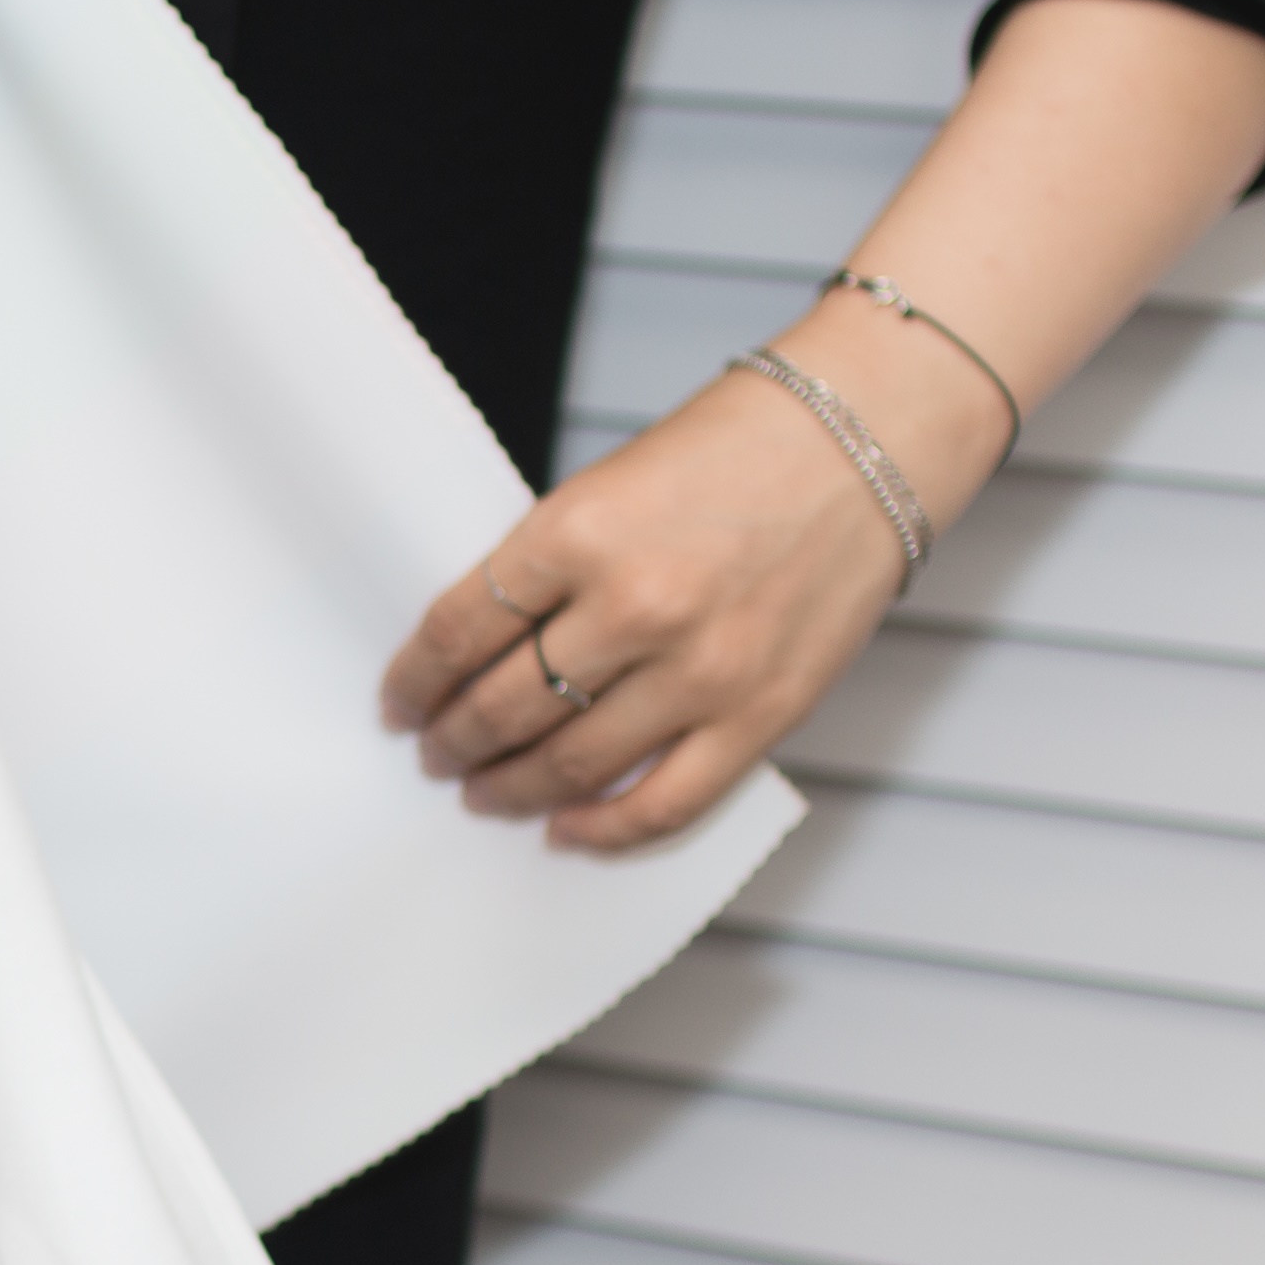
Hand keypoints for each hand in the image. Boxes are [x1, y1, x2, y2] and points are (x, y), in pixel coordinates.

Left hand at [378, 342, 988, 851]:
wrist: (866, 435)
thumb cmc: (735, 449)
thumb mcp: (607, 485)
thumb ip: (549, 569)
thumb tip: (478, 653)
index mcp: (578, 532)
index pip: (458, 630)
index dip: (413, 679)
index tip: (397, 702)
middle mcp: (637, 605)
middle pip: (504, 706)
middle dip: (453, 740)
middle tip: (433, 753)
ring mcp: (703, 668)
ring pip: (571, 764)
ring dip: (510, 787)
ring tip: (482, 790)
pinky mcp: (763, 713)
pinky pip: (665, 803)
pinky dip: (604, 829)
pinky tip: (564, 828)